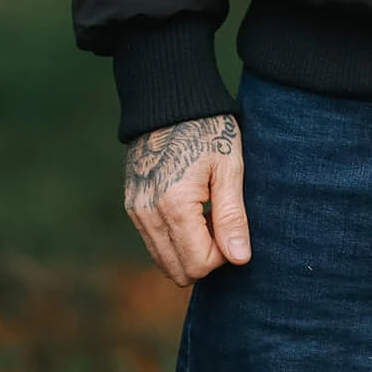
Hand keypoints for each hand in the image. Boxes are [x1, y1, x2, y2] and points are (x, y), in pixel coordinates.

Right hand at [124, 114, 250, 283]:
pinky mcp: (132, 205)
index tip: (232, 226)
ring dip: (189, 250)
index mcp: (174, 206)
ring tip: (207, 215)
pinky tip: (191, 211)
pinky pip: (153, 242)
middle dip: (205, 258)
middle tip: (222, 223)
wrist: (170, 101)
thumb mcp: (229, 168)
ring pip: (163, 260)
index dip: (223, 255)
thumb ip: (232, 217)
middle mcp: (148, 214)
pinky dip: (174, 239)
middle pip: (178, 270)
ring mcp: (136, 211)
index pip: (198, 265)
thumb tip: (239, 259)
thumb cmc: (207, 130)